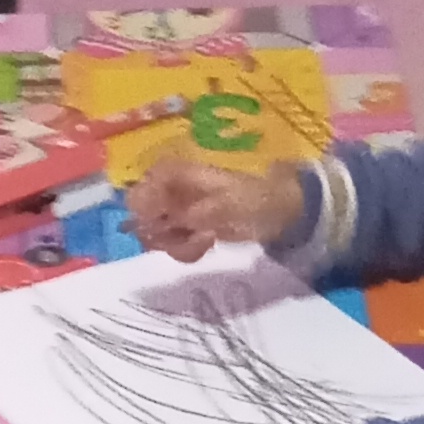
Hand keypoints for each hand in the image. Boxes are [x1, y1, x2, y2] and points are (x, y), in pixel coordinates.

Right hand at [126, 156, 301, 258]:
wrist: (281, 213)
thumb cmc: (260, 198)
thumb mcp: (234, 203)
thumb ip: (204, 211)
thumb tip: (177, 220)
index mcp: (186, 172)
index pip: (151, 178)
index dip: (144, 199)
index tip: (153, 222)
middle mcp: (176, 189)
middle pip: (143, 208)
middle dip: (157, 229)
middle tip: (178, 236)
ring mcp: (180, 210)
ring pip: (155, 231)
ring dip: (176, 243)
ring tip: (205, 241)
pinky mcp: (187, 230)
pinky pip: (171, 244)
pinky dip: (186, 250)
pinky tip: (206, 245)